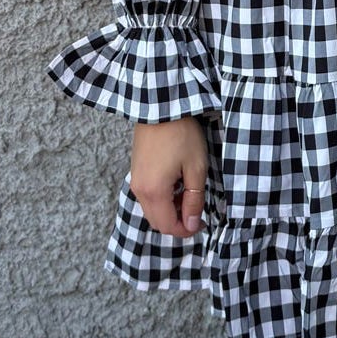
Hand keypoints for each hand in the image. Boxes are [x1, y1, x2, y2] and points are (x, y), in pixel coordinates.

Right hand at [130, 116, 208, 236]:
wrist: (160, 107)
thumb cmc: (182, 135)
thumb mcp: (196, 168)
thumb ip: (194, 199)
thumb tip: (191, 224)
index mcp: (155, 192)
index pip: (168, 226)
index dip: (186, 230)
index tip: (201, 222)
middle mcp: (140, 191)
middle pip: (156, 222)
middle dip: (177, 222)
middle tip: (196, 209)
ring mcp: (135, 181)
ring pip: (151, 210)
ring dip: (170, 210)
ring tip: (188, 193)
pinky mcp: (136, 172)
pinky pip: (147, 197)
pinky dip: (162, 199)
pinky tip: (176, 184)